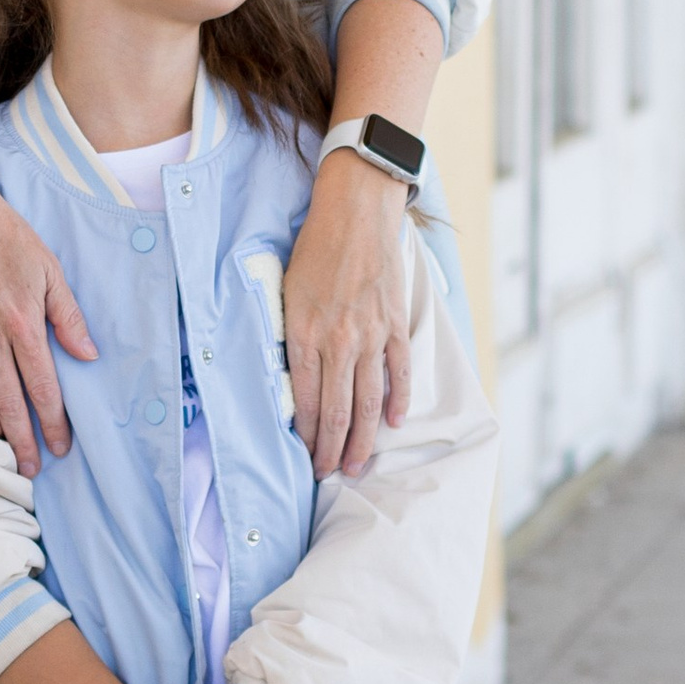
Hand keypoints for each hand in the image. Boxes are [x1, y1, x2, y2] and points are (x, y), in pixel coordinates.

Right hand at [0, 155, 96, 474]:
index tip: (61, 447)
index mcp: (23, 323)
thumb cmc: (5, 235)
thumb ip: (68, 317)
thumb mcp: (49, 269)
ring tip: (0, 446)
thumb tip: (88, 356)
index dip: (53, 423)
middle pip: (9, 403)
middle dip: (22, 441)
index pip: (43, 387)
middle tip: (30, 468)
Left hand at [282, 152, 411, 478]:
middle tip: (328, 474)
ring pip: (368, 399)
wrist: (355, 209)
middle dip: (331, 449)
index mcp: (304, 333)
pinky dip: (398, 400)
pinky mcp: (395, 323)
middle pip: (336, 409)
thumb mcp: (285, 291)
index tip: (304, 459)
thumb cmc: (314, 247)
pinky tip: (394, 424)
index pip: (305, 400)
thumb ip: (288, 335)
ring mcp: (371, 334)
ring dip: (362, 437)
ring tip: (356, 465)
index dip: (306, 436)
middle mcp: (339, 340)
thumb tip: (288, 378)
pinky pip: (399, 371)